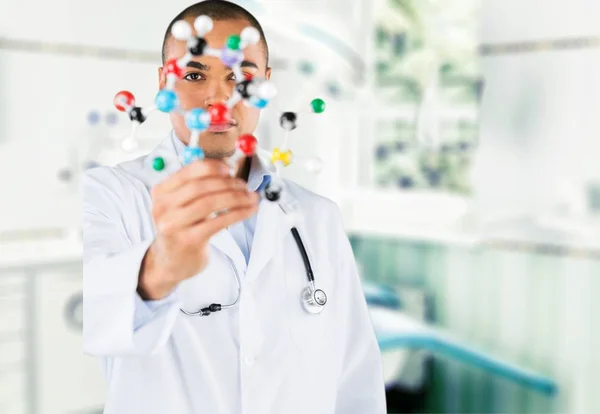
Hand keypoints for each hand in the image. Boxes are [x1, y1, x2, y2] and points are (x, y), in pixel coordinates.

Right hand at [138, 159, 258, 298]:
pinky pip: (218, 222)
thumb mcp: (179, 205)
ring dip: (236, 198)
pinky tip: (249, 211)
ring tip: (251, 198)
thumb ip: (196, 187)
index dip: (213, 167)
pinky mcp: (189, 240)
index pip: (189, 171)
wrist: (169, 262)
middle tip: (245, 186)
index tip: (230, 169)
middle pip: (201, 186)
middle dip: (228, 183)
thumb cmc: (181, 229)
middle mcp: (163, 207)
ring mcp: (174, 225)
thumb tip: (228, 170)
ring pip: (210, 203)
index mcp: (161, 192)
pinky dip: (238, 213)